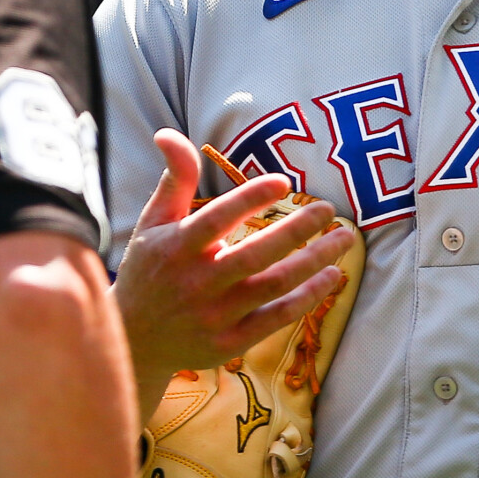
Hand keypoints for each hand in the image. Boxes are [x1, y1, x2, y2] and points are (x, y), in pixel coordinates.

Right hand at [114, 129, 357, 384]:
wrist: (134, 339)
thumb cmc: (149, 268)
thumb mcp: (153, 222)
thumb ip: (174, 178)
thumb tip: (169, 133)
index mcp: (176, 247)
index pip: (217, 219)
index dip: (250, 199)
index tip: (284, 182)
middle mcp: (196, 283)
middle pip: (256, 254)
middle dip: (298, 229)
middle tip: (329, 209)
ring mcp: (214, 316)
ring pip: (275, 285)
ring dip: (315, 261)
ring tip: (344, 238)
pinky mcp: (230, 343)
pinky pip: (278, 318)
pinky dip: (308, 297)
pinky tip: (331, 275)